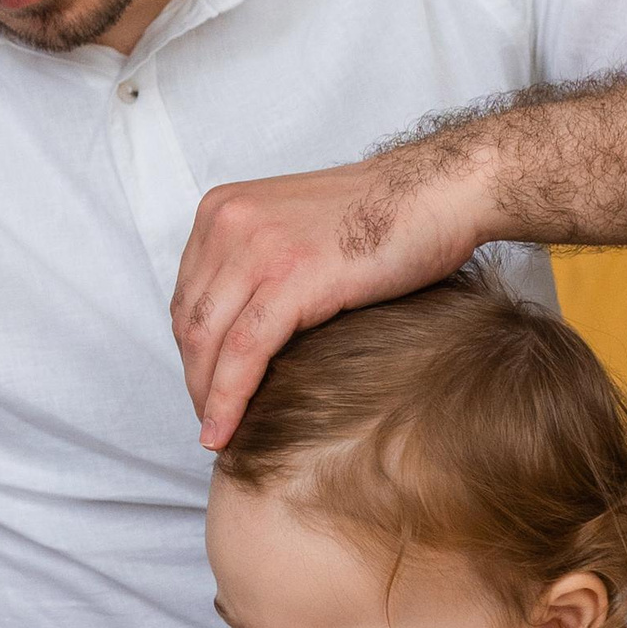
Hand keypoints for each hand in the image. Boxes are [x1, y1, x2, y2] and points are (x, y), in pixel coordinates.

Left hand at [170, 152, 480, 448]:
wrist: (438, 192)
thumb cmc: (384, 217)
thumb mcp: (295, 230)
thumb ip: (258, 266)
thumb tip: (240, 332)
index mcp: (223, 210)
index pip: (188, 295)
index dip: (192, 350)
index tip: (204, 386)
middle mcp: (229, 222)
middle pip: (190, 321)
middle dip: (195, 378)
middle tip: (209, 419)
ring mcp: (258, 248)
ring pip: (207, 341)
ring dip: (206, 397)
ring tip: (217, 435)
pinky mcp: (291, 278)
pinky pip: (243, 352)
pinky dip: (228, 399)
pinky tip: (224, 431)